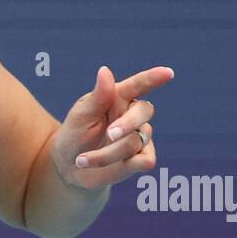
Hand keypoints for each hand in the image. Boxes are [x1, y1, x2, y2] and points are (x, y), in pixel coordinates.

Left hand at [52, 64, 173, 191]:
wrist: (69, 166)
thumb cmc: (75, 134)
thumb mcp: (81, 115)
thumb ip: (98, 96)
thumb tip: (105, 70)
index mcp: (118, 98)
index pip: (138, 85)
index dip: (153, 78)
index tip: (167, 73)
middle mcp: (132, 115)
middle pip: (144, 111)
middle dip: (128, 123)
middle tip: (110, 134)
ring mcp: (139, 137)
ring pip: (134, 142)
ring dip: (106, 154)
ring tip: (81, 160)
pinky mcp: (140, 159)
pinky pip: (144, 161)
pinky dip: (126, 165)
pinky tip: (110, 167)